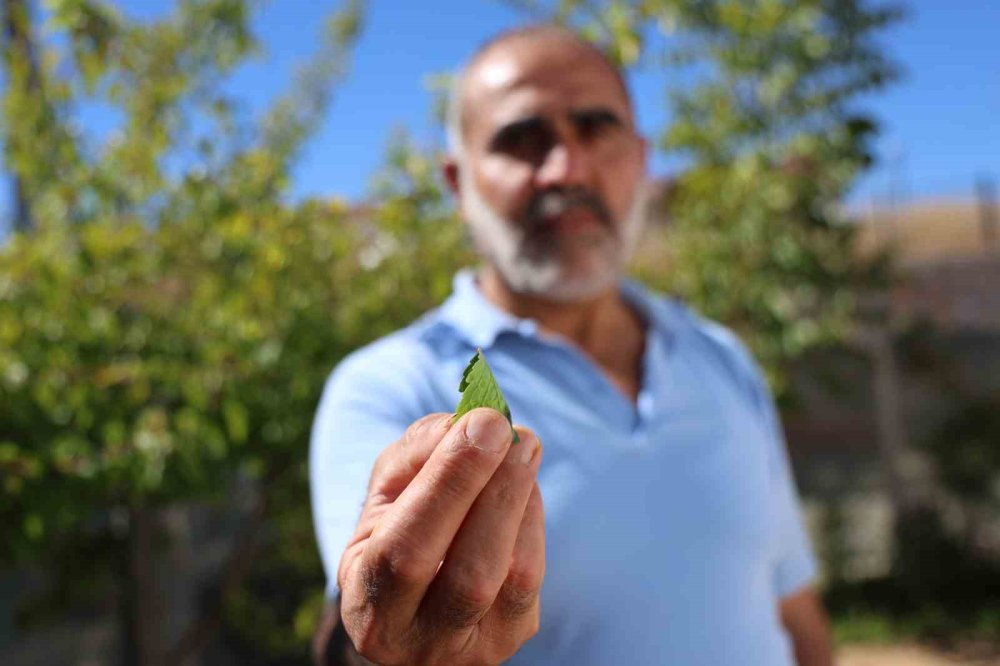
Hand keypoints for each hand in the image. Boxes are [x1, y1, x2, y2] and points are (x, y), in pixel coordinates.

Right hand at [337, 408, 544, 665]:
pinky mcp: (514, 636)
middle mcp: (417, 643)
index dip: (450, 483)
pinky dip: (532, 518)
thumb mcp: (386, 492)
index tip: (482, 423)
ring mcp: (473, 649)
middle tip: (511, 431)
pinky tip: (523, 485)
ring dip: (521, 500)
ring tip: (522, 447)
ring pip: (513, 578)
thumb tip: (469, 424)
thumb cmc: (396, 529)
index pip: (407, 551)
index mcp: (370, 607)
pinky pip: (534, 577)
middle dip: (496, 492)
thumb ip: (418, 453)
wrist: (416, 600)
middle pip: (470, 577)